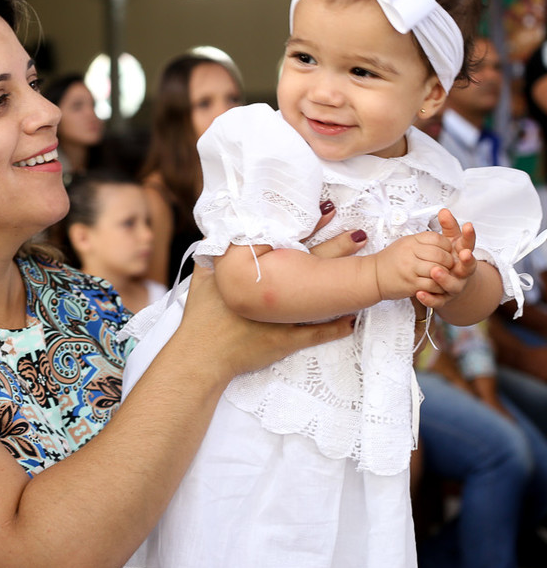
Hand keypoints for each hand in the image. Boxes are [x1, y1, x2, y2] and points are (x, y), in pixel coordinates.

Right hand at [185, 204, 358, 378]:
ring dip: (344, 284)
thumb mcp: (202, 278)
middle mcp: (274, 293)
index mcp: (255, 274)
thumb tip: (219, 228)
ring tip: (366, 270)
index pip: (287, 244)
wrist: (203, 355)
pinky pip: (317, 333)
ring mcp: (283, 318)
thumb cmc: (201, 317)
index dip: (308, 226)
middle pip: (311, 265)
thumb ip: (212, 252)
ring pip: (320, 297)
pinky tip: (353, 318)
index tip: (326, 211)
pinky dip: (336, 327)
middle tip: (359, 233)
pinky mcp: (286, 340)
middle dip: (337, 248)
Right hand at [373, 231, 455, 301]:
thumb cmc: (392, 260)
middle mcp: (409, 253)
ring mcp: (410, 269)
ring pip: (438, 270)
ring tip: (442, 275)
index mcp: (410, 241)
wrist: (373, 276)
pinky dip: (439, 286)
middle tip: (447, 265)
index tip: (445, 251)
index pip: (437, 238)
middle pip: (440, 254)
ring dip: (445, 275)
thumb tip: (446, 241)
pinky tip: (436, 285)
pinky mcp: (411, 284)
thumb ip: (424, 241)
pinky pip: (433, 285)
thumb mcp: (406, 243)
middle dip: (449, 261)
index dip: (446, 245)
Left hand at [418, 209, 478, 308]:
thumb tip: (444, 210)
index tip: (468, 226)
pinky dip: (429, 297)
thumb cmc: (448, 259)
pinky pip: (437, 300)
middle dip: (467, 261)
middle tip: (463, 254)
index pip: (469, 244)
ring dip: (445, 278)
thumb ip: (447, 227)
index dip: (469, 236)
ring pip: (452, 285)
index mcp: (463, 256)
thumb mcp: (448, 241)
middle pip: (468, 267)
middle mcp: (462, 272)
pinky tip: (420, 293)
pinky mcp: (443, 299)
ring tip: (435, 271)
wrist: (446, 284)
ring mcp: (454, 286)